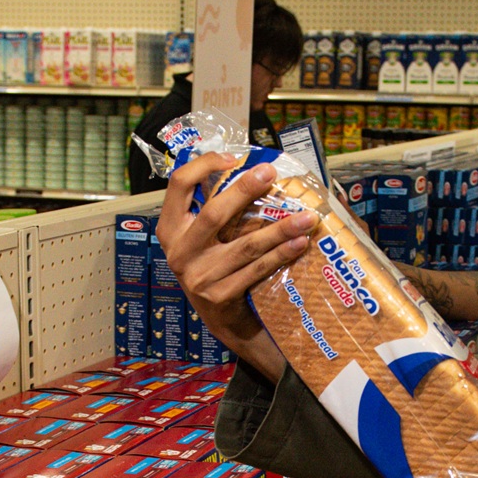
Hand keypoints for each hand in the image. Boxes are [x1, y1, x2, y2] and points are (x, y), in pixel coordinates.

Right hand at [158, 154, 314, 380]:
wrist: (222, 320)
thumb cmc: (217, 267)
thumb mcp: (203, 239)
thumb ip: (214, 210)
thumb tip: (250, 169)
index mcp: (171, 229)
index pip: (178, 184)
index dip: (204, 165)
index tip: (233, 158)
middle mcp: (179, 252)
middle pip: (213, 212)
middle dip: (245, 189)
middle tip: (271, 173)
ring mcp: (199, 277)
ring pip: (245, 245)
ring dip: (280, 228)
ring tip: (306, 217)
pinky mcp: (220, 296)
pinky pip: (256, 270)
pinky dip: (280, 255)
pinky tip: (299, 244)